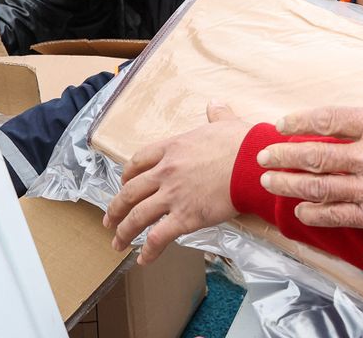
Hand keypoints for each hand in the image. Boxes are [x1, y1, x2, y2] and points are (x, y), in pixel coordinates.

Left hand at [104, 102, 248, 264]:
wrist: (253, 164)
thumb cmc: (243, 143)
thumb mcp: (226, 124)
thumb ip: (217, 115)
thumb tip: (215, 104)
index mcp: (173, 148)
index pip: (138, 162)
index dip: (127, 175)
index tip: (124, 183)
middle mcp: (166, 172)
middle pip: (130, 192)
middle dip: (116, 208)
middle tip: (110, 219)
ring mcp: (173, 196)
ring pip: (137, 216)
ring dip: (124, 232)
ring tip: (117, 243)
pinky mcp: (185, 217)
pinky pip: (158, 237)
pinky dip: (148, 250)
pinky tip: (143, 259)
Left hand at [256, 106, 362, 244]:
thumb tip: (346, 130)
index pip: (329, 119)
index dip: (300, 121)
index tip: (283, 123)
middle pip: (314, 153)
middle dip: (283, 154)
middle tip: (264, 154)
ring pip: (317, 185)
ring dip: (288, 182)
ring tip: (270, 179)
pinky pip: (334, 215)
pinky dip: (313, 211)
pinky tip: (301, 208)